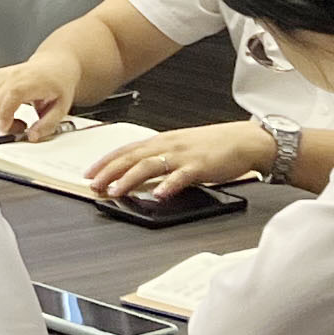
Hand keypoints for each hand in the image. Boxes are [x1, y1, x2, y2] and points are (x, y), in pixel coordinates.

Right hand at [0, 57, 82, 141]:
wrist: (54, 65)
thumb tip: (32, 137)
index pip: (9, 100)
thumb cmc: (58, 83)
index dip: (5, 117)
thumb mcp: (61, 107)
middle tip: (20, 128)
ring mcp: (1, 75)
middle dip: (3, 122)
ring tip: (15, 119)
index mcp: (28, 82)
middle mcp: (11, 76)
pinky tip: (8, 111)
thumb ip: (47, 124)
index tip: (7, 129)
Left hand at [89, 121, 268, 200]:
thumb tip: (138, 171)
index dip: (106, 161)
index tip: (89, 173)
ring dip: (129, 179)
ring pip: (149, 165)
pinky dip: (168, 185)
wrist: (244, 140)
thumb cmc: (213, 145)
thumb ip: (160, 158)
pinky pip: (181, 176)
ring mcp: (183, 155)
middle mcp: (168, 145)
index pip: (126, 150)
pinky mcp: (200, 166)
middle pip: (132, 157)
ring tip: (115, 191)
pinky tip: (158, 194)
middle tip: (92, 185)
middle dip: (109, 171)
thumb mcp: (180, 147)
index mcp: (161, 141)